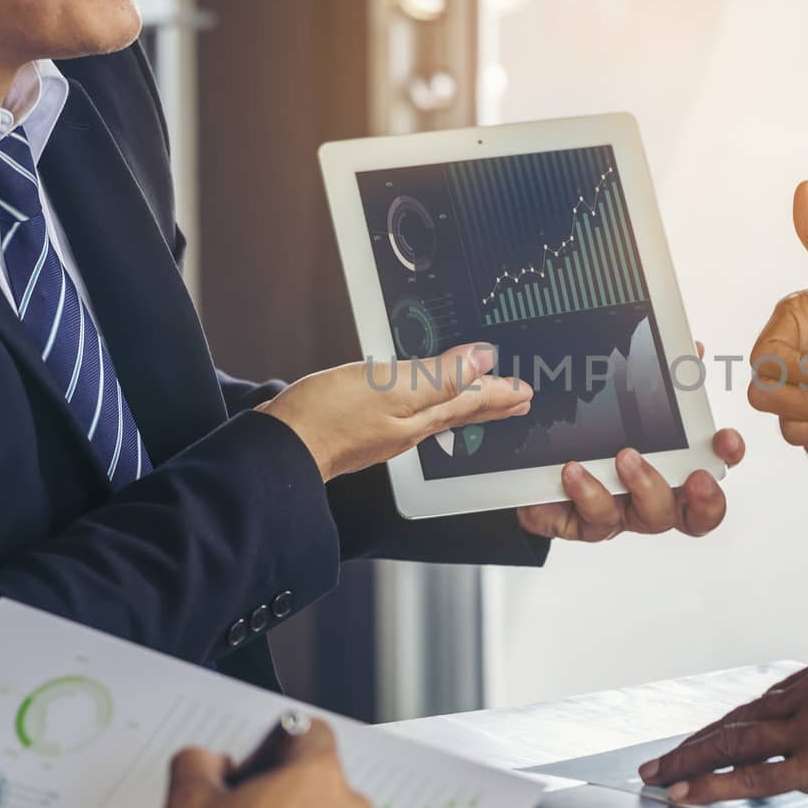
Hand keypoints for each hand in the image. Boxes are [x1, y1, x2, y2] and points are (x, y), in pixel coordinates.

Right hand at [259, 342, 532, 481]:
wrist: (282, 447)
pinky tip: (416, 402)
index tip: (525, 390)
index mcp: (420, 417)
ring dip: (463, 404)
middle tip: (518, 401)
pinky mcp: (361, 427)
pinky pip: (408, 413)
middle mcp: (408, 428)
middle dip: (490, 405)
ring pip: (437, 414)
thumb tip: (481, 360)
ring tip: (481, 400)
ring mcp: (384, 430)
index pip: (471, 402)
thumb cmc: (329, 418)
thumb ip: (438, 374)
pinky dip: (426, 404)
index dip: (500, 393)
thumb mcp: (391, 386)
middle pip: (459, 412)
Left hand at [516, 342, 745, 539]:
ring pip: (650, 517)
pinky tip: (574, 470)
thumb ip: (657, 378)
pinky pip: (595, 519)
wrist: (522, 461)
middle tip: (695, 476)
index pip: (713, 467)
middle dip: (703, 497)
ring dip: (646, 485)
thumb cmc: (583, 433)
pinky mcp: (583, 523)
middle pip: (694, 512)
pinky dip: (588, 493)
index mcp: (668, 466)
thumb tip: (690, 351)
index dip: (726, 458)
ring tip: (626, 456)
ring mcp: (621, 511)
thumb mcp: (618, 398)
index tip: (724, 439)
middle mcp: (650, 495)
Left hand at [638, 647, 807, 807]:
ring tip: (662, 774)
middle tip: (670, 754)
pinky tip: (688, 792)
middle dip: (703, 738)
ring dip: (691, 759)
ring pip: (734, 740)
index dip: (740, 719)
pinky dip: (712, 784)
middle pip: (744, 715)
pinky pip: (750, 776)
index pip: (773, 696)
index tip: (719, 731)